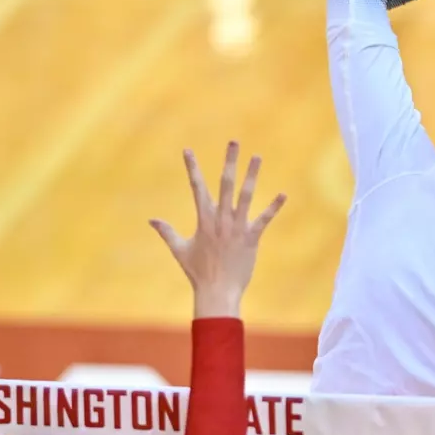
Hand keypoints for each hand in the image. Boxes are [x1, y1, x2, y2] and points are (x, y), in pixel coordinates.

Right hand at [150, 142, 286, 317]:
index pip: (196, 188)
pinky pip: (264, 220)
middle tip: (234, 142)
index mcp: (203, 220)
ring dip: (251, 175)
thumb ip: (166, 232)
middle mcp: (220, 220)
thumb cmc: (197, 272)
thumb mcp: (179, 250)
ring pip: (245, 196)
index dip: (192, 168)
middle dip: (229, 162)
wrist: (217, 292)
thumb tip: (151, 219)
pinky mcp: (251, 238)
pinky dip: (273, 207)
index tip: (187, 150)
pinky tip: (283, 194)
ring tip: (257, 156)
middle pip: (225, 184)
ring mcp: (236, 228)